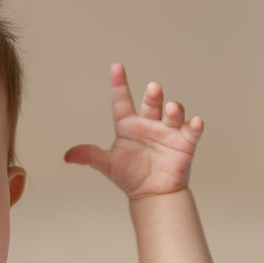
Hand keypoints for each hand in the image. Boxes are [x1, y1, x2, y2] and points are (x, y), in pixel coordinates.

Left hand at [64, 63, 203, 198]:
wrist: (152, 195)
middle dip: (153, 95)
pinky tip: (195, 123)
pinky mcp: (185, 142)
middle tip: (153, 88)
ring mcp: (168, 131)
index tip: (116, 67)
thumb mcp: (108, 166)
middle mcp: (149, 123)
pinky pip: (192, 130)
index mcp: (128, 125)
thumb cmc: (130, 176)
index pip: (122, 101)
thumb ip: (90, 157)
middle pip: (151, 103)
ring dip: (174, 109)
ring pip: (172, 113)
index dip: (119, 84)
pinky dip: (195, 126)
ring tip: (171, 108)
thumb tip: (68, 156)